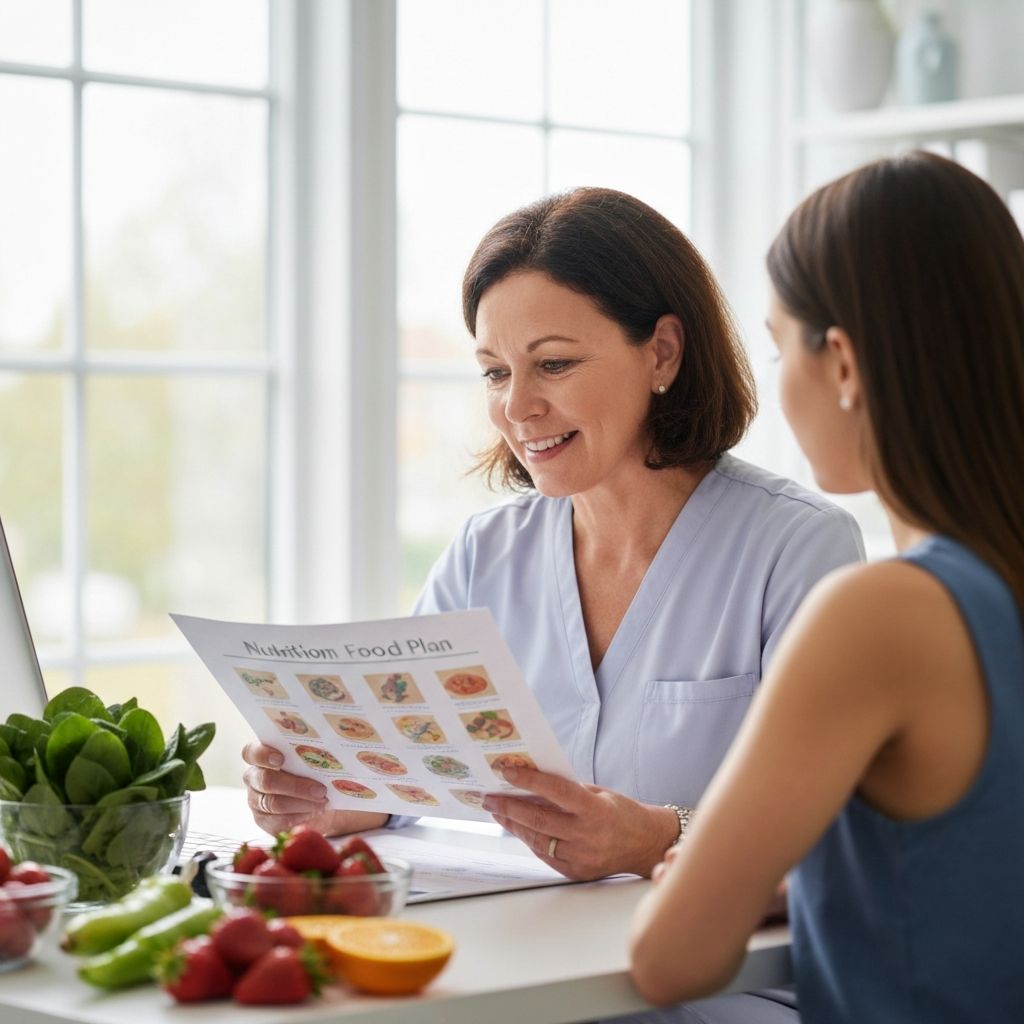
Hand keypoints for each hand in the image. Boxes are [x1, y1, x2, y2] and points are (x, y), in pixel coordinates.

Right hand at [241, 742, 387, 836]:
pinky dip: (300, 817)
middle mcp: (255, 777)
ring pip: (274, 803)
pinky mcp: (265, 822)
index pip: (251, 752)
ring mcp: (257, 801)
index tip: (281, 758)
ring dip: (302, 802)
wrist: (321, 799)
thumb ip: (313, 749)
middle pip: (265, 780)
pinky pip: (279, 822)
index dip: (263, 754)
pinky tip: (315, 813)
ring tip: (324, 801)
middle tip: (320, 789)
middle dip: (294, 785)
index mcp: (262, 756)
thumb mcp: (314, 757)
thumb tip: (335, 738)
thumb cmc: (316, 771)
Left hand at [481, 767, 678, 880]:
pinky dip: (530, 839)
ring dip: (513, 825)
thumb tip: (533, 782)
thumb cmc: (621, 812)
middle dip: (509, 806)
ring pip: (537, 840)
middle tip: (489, 797)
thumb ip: (568, 790)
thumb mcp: (599, 793)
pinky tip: (518, 827)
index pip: (556, 791)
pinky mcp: (576, 873)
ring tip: (498, 811)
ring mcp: (581, 858)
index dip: (529, 780)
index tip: (507, 771)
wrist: (645, 844)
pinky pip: (545, 855)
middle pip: (538, 820)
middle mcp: (587, 836)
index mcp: (596, 810)